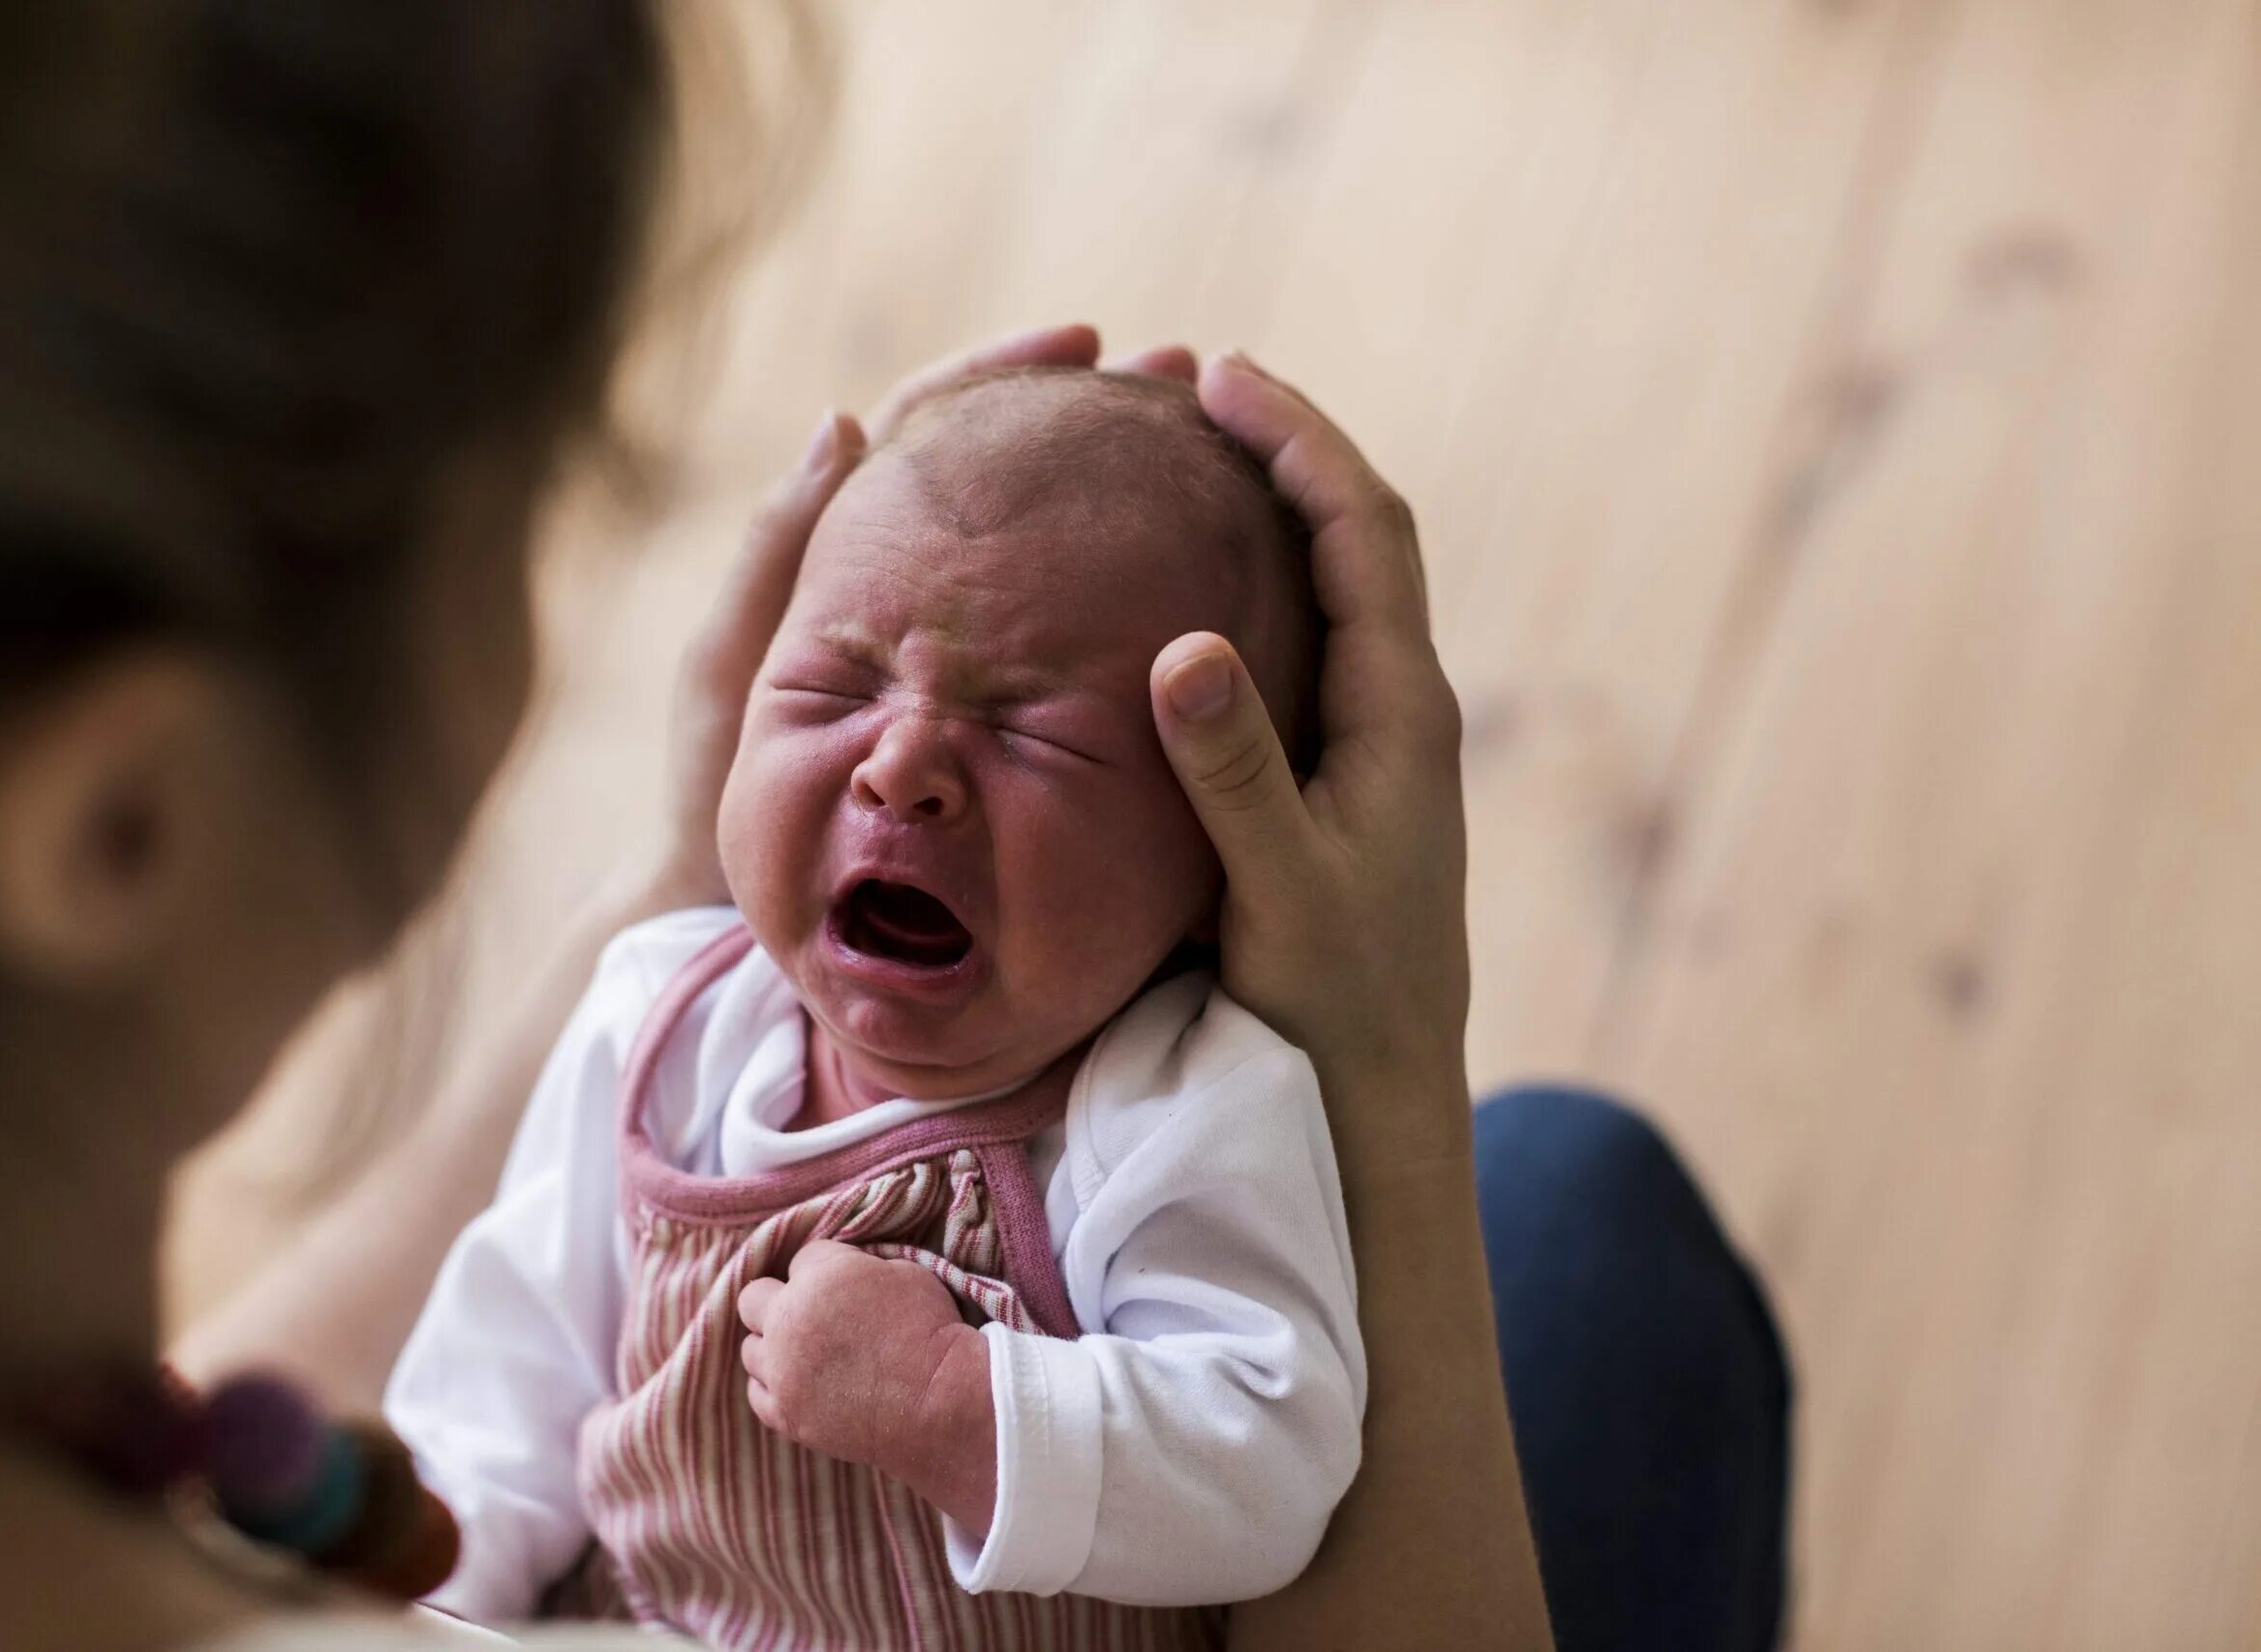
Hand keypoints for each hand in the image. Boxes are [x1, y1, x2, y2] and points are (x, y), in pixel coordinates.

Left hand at [644, 325, 1198, 909]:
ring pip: (1053, 552)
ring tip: (1214, 455)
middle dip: (1098, 418)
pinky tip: (1198, 584)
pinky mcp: (1001, 717)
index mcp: (853, 553)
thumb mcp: (732, 665)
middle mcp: (921, 588)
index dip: (1005, 374)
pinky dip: (1126, 599)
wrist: (735, 908)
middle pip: (1015, 473)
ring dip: (1127, 494)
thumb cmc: (717, 790)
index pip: (936, 427)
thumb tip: (846, 422)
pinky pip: (1072, 644)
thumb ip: (777, 551)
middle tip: (1184, 380)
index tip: (1083, 342)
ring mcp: (968, 652)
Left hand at [736, 1240, 996, 1531]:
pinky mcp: (786, 1413)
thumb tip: (844, 1273)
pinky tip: (802, 1385)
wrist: (941, 1402)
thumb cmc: (932, 1332)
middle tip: (811, 1316)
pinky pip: (757, 1393)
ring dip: (774, 1347)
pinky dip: (775, 1387)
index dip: (827, 1270)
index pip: (802, 1258)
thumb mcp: (905, 1272)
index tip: (848, 1287)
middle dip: (778, 1300)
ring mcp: (782, 1371)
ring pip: (751, 1349)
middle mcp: (788, 1320)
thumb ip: (858, 1267)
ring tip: (808, 1356)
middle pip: (753, 1298)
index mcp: (820, 1276)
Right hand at [1148, 353, 1469, 1151]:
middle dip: (1285, 448)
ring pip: (1335, 587)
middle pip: (1357, 535)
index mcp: (1401, 711)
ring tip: (1189, 456)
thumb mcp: (1277, 890)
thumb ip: (1234, 772)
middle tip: (1192, 386)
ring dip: (1274, 507)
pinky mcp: (1345, 780)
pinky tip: (1191, 590)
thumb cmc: (1335, 1002)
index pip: (1363, 530)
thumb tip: (1186, 646)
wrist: (1382, 1096)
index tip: (1219, 376)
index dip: (1298, 439)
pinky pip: (1309, 643)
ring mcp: (1378, 743)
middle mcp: (1402, 709)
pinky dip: (1258, 584)